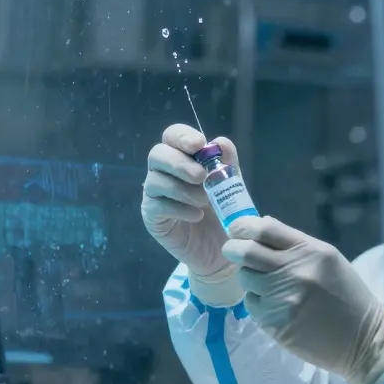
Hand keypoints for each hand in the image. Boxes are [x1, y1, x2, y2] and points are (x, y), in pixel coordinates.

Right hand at [142, 124, 242, 306]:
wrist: (221, 247)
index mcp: (182, 157)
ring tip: (204, 201)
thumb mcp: (231, 185)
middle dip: (180, 163)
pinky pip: (157, 206)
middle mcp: (163, 171)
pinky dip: (179, 208)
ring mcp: (154, 194)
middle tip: (201, 176)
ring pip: (155, 181)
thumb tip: (221, 142)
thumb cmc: (223, 210)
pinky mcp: (152, 216)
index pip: (172, 136)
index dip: (182, 136)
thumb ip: (227, 164)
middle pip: (157, 154)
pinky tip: (197, 215)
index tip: (199, 144)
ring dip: (182, 189)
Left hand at [223, 217, 383, 383]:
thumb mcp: (329, 260)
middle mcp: (294, 271)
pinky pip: (252, 304)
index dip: (244, 227)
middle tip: (233, 250)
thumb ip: (296, 244)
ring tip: (264, 283)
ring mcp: (282, 298)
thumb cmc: (347, 297)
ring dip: (249, 277)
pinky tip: (274, 305)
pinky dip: (257, 302)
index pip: (264, 229)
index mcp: (310, 251)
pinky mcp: (274, 322)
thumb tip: (260, 227)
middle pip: (245, 251)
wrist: (363, 340)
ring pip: (245, 278)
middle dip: (233, 248)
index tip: (237, 229)